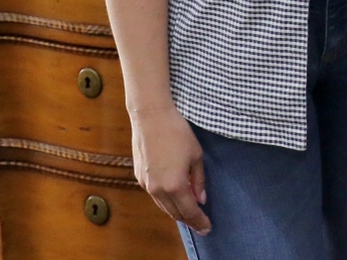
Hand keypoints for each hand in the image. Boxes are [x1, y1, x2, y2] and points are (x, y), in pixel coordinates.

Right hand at [129, 101, 209, 234]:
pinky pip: (155, 196)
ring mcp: (146, 184)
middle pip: (175, 212)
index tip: (207, 228)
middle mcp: (158, 189)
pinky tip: (174, 199)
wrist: (151, 117)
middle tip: (200, 225)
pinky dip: (166, 202)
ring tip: (189, 215)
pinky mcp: (139, 177)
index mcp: (174, 185)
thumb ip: (198, 180)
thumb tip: (200, 199)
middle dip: (189, 220)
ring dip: (176, 212)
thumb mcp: (196, 155)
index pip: (189, 211)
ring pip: (163, 206)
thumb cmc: (178, 132)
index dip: (199, 221)